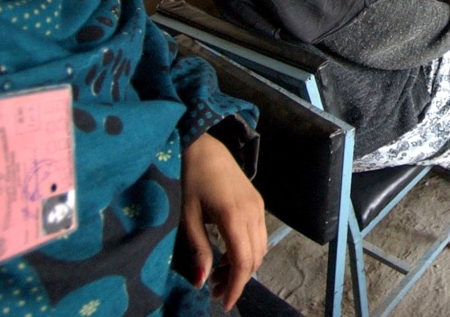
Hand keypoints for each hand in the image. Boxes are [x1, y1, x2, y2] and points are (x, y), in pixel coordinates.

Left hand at [180, 133, 266, 310]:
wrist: (206, 148)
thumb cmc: (192, 180)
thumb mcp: (188, 216)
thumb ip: (198, 249)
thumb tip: (201, 282)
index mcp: (234, 216)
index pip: (242, 261)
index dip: (235, 286)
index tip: (224, 303)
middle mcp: (253, 213)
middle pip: (255, 259)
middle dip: (237, 280)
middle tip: (214, 290)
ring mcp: (258, 208)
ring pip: (260, 249)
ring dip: (243, 267)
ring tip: (218, 274)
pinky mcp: (258, 204)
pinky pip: (259, 237)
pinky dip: (247, 252)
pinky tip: (228, 254)